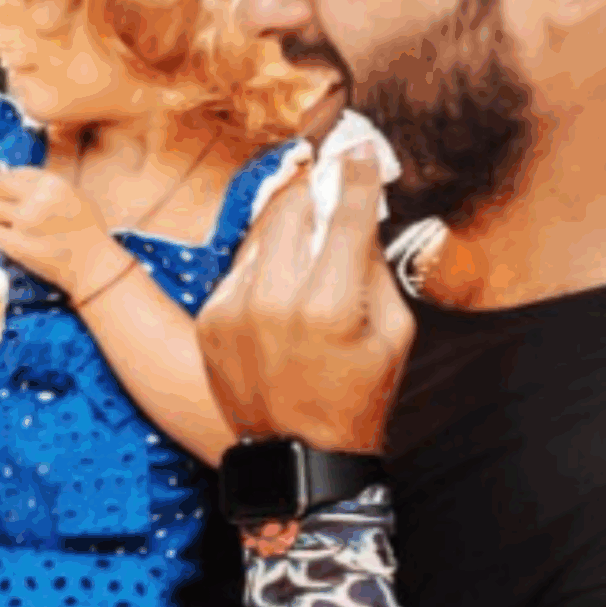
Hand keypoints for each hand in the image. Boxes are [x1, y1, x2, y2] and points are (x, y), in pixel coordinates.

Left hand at [0, 168, 121, 301]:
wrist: (92, 265)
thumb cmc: (88, 233)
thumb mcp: (76, 197)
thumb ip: (49, 188)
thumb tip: (19, 184)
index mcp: (53, 183)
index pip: (17, 172)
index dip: (6, 179)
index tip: (2, 187)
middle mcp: (37, 198)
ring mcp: (24, 220)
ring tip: (3, 227)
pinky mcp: (15, 243)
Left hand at [195, 145, 411, 455]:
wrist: (299, 458)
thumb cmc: (359, 396)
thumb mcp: (394, 333)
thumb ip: (375, 265)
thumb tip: (358, 209)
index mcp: (329, 306)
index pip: (344, 215)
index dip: (356, 174)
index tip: (359, 148)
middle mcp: (274, 301)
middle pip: (292, 211)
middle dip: (313, 190)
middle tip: (329, 181)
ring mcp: (234, 309)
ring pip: (262, 234)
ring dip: (287, 227)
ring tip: (308, 241)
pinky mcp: (211, 319)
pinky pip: (241, 268)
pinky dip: (264, 265)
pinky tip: (282, 287)